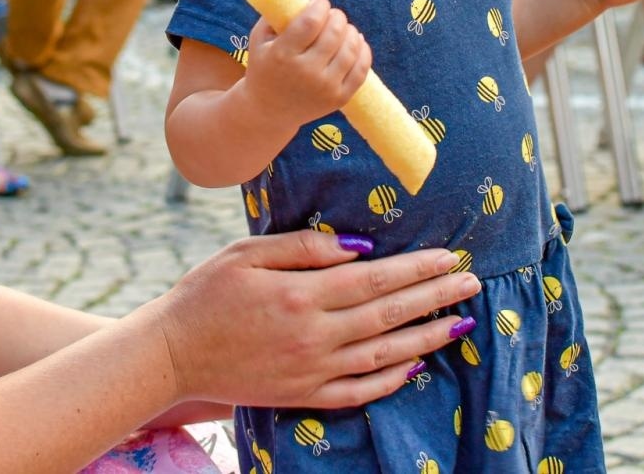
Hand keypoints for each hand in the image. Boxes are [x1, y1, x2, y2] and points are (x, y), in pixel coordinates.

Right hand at [152, 230, 483, 408]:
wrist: (171, 354)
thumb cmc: (206, 293)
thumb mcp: (247, 252)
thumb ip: (303, 247)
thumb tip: (358, 247)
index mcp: (302, 295)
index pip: (376, 278)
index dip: (418, 268)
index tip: (450, 256)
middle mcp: (314, 335)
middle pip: (389, 313)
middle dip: (435, 297)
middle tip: (472, 283)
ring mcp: (311, 370)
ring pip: (384, 355)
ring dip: (427, 337)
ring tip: (460, 322)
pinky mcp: (303, 396)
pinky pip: (359, 392)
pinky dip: (392, 380)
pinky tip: (416, 364)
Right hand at [241, 0, 370, 135]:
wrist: (268, 111)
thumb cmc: (264, 68)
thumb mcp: (258, 40)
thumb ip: (274, 15)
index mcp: (283, 55)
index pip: (311, 21)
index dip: (320, 5)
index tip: (318, 1)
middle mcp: (306, 72)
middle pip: (334, 33)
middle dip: (336, 16)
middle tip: (332, 14)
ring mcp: (325, 88)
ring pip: (351, 49)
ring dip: (350, 31)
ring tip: (343, 27)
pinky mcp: (339, 99)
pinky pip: (361, 70)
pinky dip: (363, 50)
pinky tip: (356, 41)